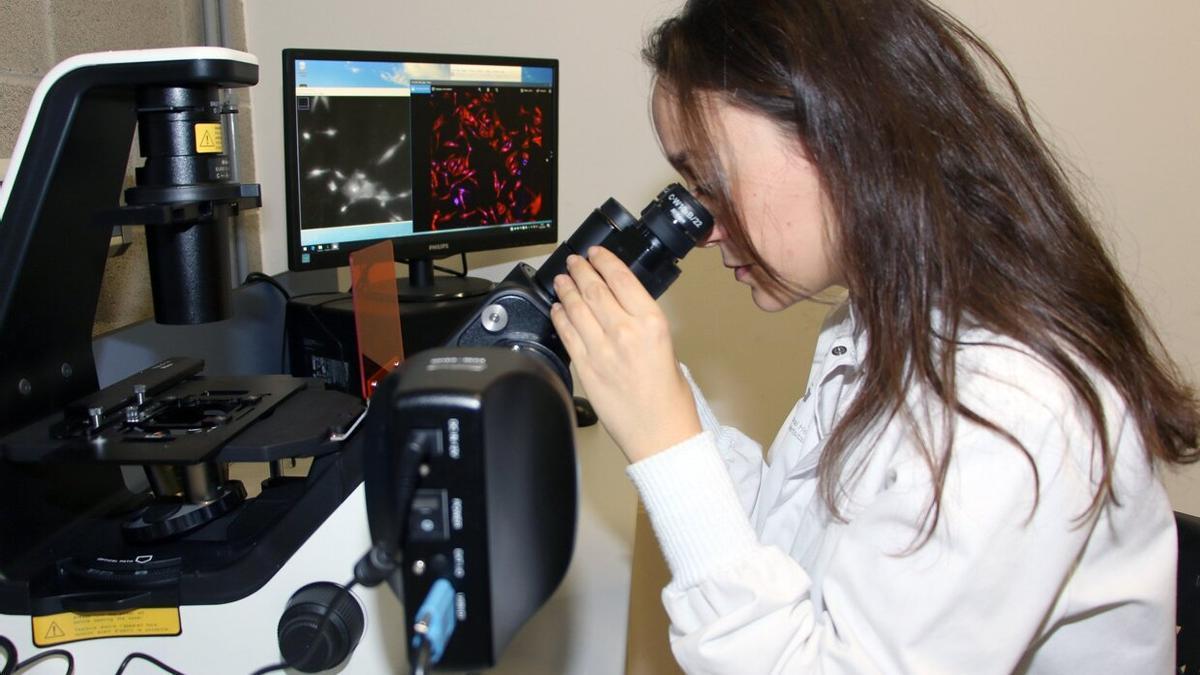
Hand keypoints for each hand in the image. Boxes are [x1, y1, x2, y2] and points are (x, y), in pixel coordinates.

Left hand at [549, 246, 701, 462]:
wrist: (661, 435)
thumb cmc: (670, 399)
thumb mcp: (668, 347)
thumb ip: (643, 324)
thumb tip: (621, 306)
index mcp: (651, 322)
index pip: (621, 278)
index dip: (604, 260)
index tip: (596, 253)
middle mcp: (624, 332)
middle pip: (594, 288)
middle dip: (580, 269)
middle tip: (574, 261)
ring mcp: (601, 350)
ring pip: (575, 308)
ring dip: (566, 289)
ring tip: (562, 279)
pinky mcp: (585, 368)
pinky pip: (566, 334)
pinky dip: (559, 316)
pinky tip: (557, 308)